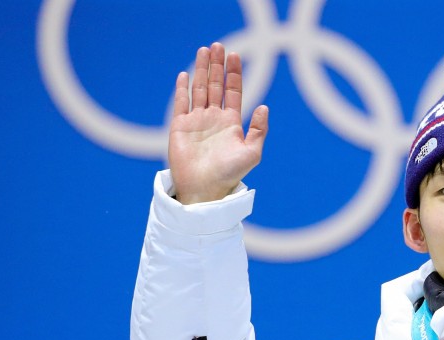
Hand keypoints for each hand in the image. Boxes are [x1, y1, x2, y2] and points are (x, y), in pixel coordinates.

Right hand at [168, 43, 268, 204]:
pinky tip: (186, 74)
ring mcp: (196, 121)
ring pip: (200, 89)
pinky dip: (183, 89)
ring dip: (202, 70)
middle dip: (218, 66)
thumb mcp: (252, 152)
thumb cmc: (230, 174)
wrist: (205, 190)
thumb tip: (264, 106)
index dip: (234, 74)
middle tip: (219, 45)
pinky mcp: (180, 126)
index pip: (233, 92)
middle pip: (216, 85)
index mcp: (231, 123)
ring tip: (205, 50)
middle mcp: (214, 119)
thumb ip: (259, 129)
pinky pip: (181, 103)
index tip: (235, 55)